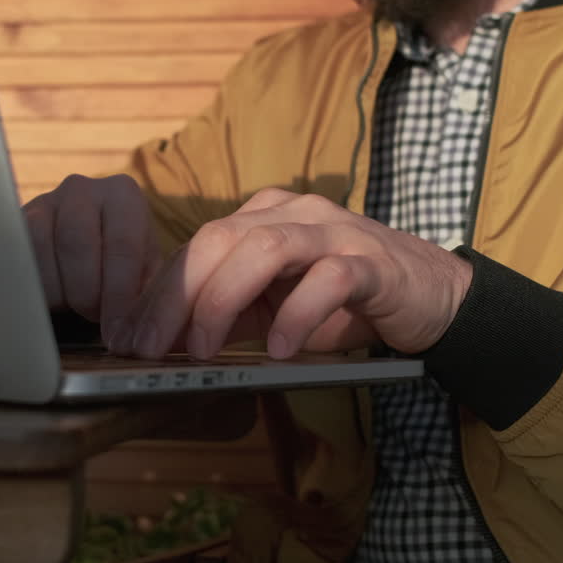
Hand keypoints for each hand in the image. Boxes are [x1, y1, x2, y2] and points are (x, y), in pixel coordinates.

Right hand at [22, 174, 161, 346]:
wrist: (85, 253)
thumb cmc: (118, 267)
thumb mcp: (143, 274)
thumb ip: (147, 292)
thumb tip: (135, 323)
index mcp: (122, 196)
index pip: (122, 246)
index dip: (118, 295)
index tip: (114, 330)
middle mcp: (81, 189)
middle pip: (76, 244)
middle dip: (84, 293)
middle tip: (89, 317)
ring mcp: (41, 203)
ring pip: (39, 250)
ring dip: (54, 291)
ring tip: (68, 306)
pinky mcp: (12, 224)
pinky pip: (14, 257)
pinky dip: (28, 288)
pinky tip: (43, 302)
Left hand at [113, 188, 472, 358]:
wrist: (432, 297)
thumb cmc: (347, 301)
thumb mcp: (276, 307)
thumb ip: (230, 312)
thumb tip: (168, 340)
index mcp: (266, 216)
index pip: (198, 245)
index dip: (159, 291)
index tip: (129, 336)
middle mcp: (296, 213)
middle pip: (219, 238)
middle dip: (178, 295)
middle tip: (151, 347)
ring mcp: (335, 232)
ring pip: (265, 247)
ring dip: (224, 300)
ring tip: (205, 349)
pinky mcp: (372, 261)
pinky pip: (327, 279)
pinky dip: (297, 316)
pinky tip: (280, 350)